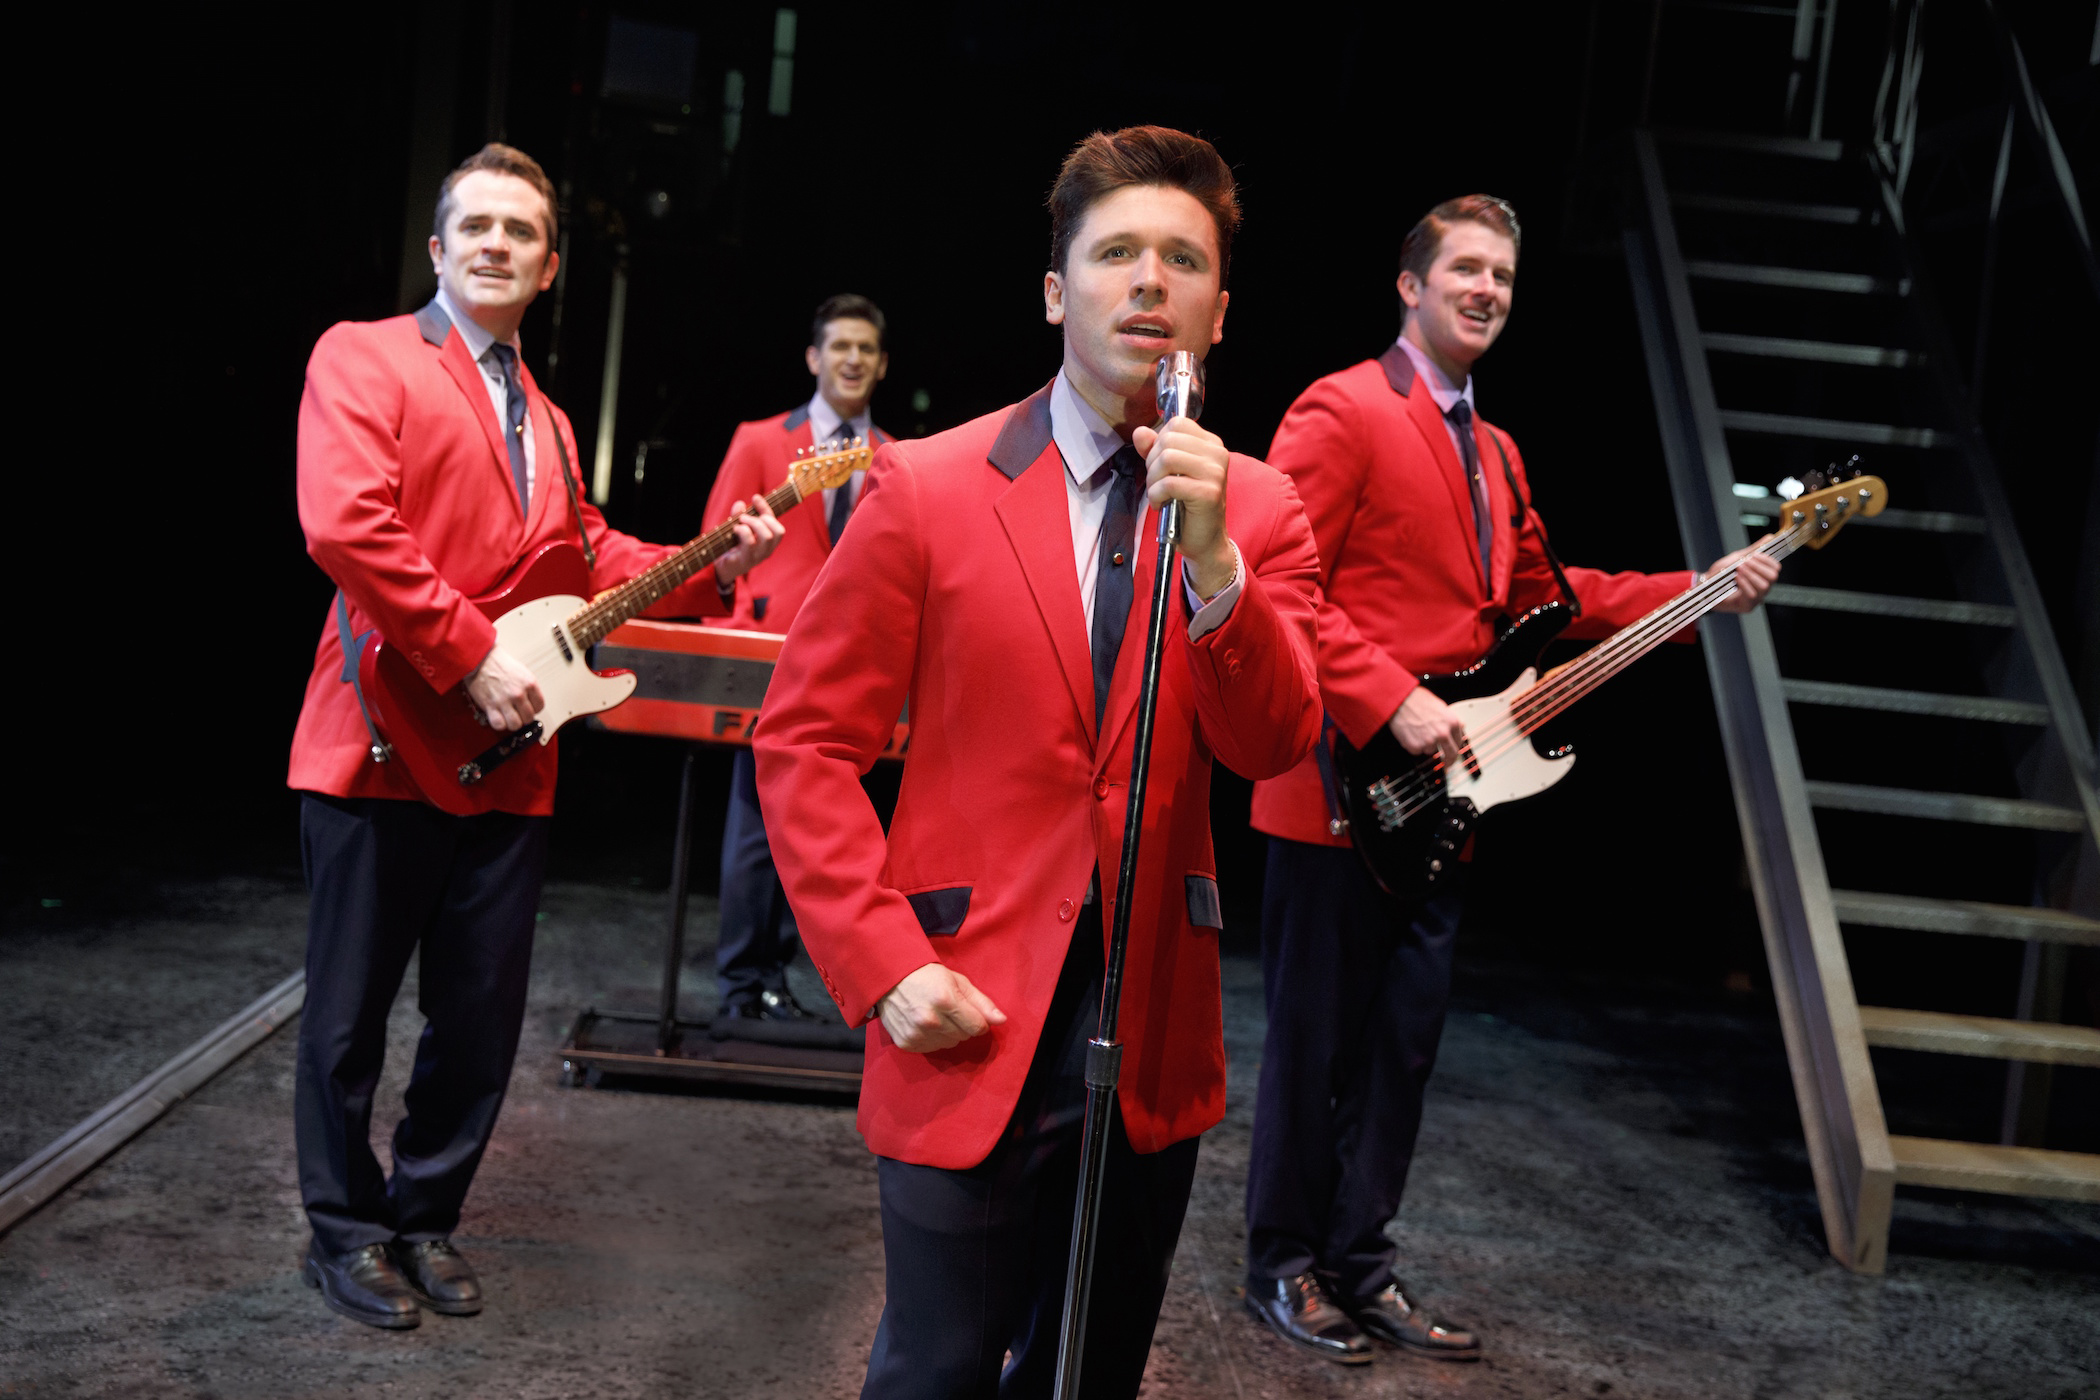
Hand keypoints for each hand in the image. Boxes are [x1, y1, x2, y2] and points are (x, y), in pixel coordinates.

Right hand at [466, 645, 543, 731]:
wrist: (480, 659)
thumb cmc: (498, 663)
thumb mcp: (522, 671)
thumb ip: (528, 687)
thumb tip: (531, 701)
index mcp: (529, 684)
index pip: (540, 706)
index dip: (534, 709)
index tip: (528, 708)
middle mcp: (518, 694)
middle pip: (528, 718)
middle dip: (523, 717)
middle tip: (517, 714)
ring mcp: (504, 701)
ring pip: (515, 725)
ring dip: (512, 724)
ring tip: (508, 718)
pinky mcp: (490, 706)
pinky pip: (499, 724)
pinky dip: (499, 724)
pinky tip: (498, 718)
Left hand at [713, 494, 786, 584]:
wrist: (722, 568)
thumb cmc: (731, 547)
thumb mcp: (737, 528)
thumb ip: (739, 515)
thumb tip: (740, 503)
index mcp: (769, 543)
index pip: (777, 525)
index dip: (767, 509)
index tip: (755, 497)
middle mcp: (767, 551)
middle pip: (778, 531)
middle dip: (763, 518)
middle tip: (745, 517)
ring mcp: (758, 557)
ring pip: (767, 536)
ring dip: (754, 523)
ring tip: (741, 521)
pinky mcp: (746, 560)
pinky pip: (749, 543)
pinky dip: (743, 531)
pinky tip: (735, 529)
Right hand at [876, 962, 1006, 1053]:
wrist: (890, 978)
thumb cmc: (927, 976)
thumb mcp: (958, 981)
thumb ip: (981, 1002)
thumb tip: (1001, 1020)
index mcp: (946, 1000)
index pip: (977, 1027)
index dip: (978, 1021)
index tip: (970, 1012)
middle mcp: (930, 1020)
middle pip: (964, 1036)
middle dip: (962, 1025)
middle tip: (949, 1009)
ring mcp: (916, 1033)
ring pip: (949, 1044)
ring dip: (948, 1033)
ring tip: (935, 1015)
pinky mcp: (906, 1043)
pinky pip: (932, 1049)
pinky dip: (932, 1039)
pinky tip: (924, 1024)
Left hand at [1132, 417, 1234, 598]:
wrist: (1204, 541)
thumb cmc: (1187, 506)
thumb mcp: (1169, 472)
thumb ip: (1154, 450)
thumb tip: (1140, 432)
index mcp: (1211, 444)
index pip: (1176, 423)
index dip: (1159, 443)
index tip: (1161, 466)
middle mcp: (1218, 454)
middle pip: (1168, 440)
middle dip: (1152, 463)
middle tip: (1157, 483)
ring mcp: (1215, 473)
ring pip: (1167, 458)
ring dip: (1153, 479)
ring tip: (1158, 494)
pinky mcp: (1208, 492)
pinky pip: (1169, 483)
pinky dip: (1156, 495)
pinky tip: (1161, 504)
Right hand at [1388, 686, 1466, 769]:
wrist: (1400, 700)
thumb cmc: (1417, 699)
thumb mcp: (1440, 706)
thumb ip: (1449, 719)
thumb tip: (1460, 726)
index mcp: (1452, 722)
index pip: (1459, 741)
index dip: (1455, 747)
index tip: (1453, 752)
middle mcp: (1443, 733)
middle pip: (1451, 754)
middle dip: (1449, 761)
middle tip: (1447, 764)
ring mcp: (1430, 741)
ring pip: (1430, 750)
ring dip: (1424, 744)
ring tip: (1416, 730)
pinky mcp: (1416, 747)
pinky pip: (1416, 750)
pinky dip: (1413, 744)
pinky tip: (1410, 733)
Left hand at [1708, 535, 1780, 612]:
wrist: (1705, 586)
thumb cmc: (1722, 574)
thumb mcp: (1738, 558)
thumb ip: (1754, 550)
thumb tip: (1769, 537)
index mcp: (1762, 576)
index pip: (1775, 568)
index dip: (1767, 560)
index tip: (1754, 555)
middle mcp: (1762, 588)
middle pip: (1773, 577)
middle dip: (1758, 567)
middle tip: (1744, 562)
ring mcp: (1756, 599)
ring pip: (1764, 586)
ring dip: (1751, 575)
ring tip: (1739, 570)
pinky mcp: (1747, 606)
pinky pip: (1752, 595)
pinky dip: (1744, 583)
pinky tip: (1737, 578)